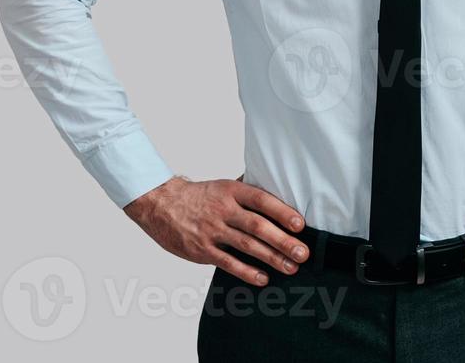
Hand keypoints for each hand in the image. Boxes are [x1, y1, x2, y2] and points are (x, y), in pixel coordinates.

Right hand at [124, 175, 308, 286]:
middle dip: (282, 240)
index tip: (300, 224)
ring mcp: (212, 231)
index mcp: (231, 191)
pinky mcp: (202, 250)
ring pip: (246, 245)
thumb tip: (279, 192)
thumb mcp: (223, 186)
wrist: (161, 204)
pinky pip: (228, 262)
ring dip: (271, 258)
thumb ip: (247, 192)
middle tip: (303, 252)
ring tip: (291, 267)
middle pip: (257, 226)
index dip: (282, 212)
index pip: (261, 200)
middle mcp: (223, 210)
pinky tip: (262, 278)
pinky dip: (246, 272)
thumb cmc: (199, 196)